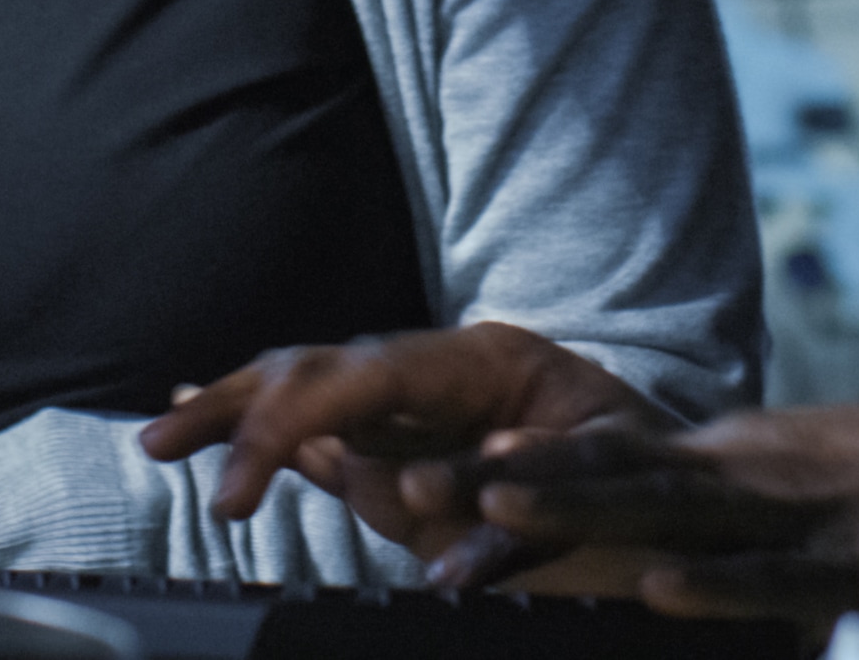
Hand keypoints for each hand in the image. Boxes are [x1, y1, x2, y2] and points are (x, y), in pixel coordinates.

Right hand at [140, 323, 654, 529]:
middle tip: (164, 450)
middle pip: (324, 369)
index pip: (369, 376)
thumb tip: (410, 489)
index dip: (294, 419)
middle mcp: (447, 369)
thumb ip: (505, 494)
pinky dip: (264, 419)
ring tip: (160, 430)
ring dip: (233, 407)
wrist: (698, 485)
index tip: (245, 483)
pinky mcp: (416, 435)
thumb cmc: (656, 484)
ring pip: (311, 386)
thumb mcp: (606, 486)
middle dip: (243, 407)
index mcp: (491, 363)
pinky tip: (198, 412)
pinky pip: (325, 422)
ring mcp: (428, 400)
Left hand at [422, 401, 858, 611]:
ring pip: (672, 509)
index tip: (423, 469)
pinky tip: (656, 592)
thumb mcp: (788, 498)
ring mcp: (796, 510)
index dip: (514, 461)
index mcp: (729, 459)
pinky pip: (773, 578)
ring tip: (496, 509)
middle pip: (609, 474)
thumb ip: (718, 523)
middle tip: (413, 491)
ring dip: (581, 507)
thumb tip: (641, 556)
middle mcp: (747, 470)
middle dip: (509, 485)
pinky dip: (715, 584)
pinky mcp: (855, 560)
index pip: (602, 454)